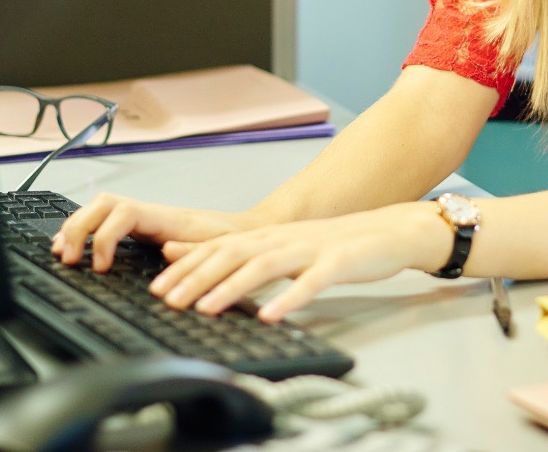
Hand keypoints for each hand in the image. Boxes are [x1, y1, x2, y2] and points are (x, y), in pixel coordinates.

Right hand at [50, 192, 252, 270]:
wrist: (244, 232)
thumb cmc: (232, 240)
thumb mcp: (220, 249)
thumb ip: (195, 250)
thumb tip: (168, 250)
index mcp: (166, 217)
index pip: (124, 213)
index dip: (105, 237)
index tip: (101, 267)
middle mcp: (150, 213)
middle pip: (103, 203)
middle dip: (79, 227)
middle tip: (69, 259)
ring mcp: (143, 218)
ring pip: (99, 208)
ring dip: (76, 227)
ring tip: (62, 253)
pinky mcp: (139, 228)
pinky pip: (103, 221)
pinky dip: (84, 231)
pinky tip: (74, 248)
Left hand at [150, 202, 447, 321]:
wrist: (389, 231)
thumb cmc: (336, 245)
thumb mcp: (288, 247)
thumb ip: (249, 254)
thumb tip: (209, 264)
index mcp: (270, 236)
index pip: (220, 248)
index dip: (187, 267)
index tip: (158, 288)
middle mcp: (284, 238)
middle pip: (234, 254)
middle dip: (197, 277)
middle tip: (168, 300)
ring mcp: (311, 249)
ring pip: (265, 265)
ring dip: (232, 286)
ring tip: (207, 307)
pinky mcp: (338, 263)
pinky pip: (311, 282)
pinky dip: (289, 298)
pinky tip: (271, 315)